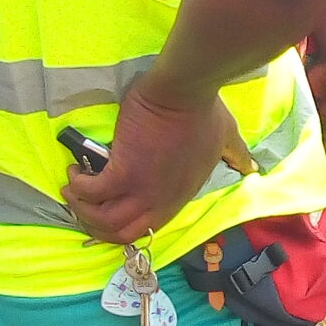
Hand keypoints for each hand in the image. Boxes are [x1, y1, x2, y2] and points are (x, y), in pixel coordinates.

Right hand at [63, 78, 255, 246]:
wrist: (186, 92)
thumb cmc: (204, 110)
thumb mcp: (225, 139)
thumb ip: (235, 155)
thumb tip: (251, 165)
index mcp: (180, 195)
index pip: (149, 228)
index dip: (124, 227)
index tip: (108, 212)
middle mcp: (161, 200)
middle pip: (122, 233)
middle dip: (97, 227)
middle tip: (84, 206)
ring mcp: (143, 188)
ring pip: (104, 219)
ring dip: (82, 208)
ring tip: (74, 188)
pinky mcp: (124, 170)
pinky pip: (92, 192)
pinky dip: (78, 186)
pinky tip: (74, 172)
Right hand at [305, 56, 325, 147]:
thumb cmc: (318, 66)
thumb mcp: (303, 87)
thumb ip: (297, 97)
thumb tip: (279, 105)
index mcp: (319, 100)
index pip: (314, 120)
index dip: (308, 131)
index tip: (300, 141)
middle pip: (325, 127)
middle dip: (318, 139)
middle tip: (309, 150)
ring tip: (319, 150)